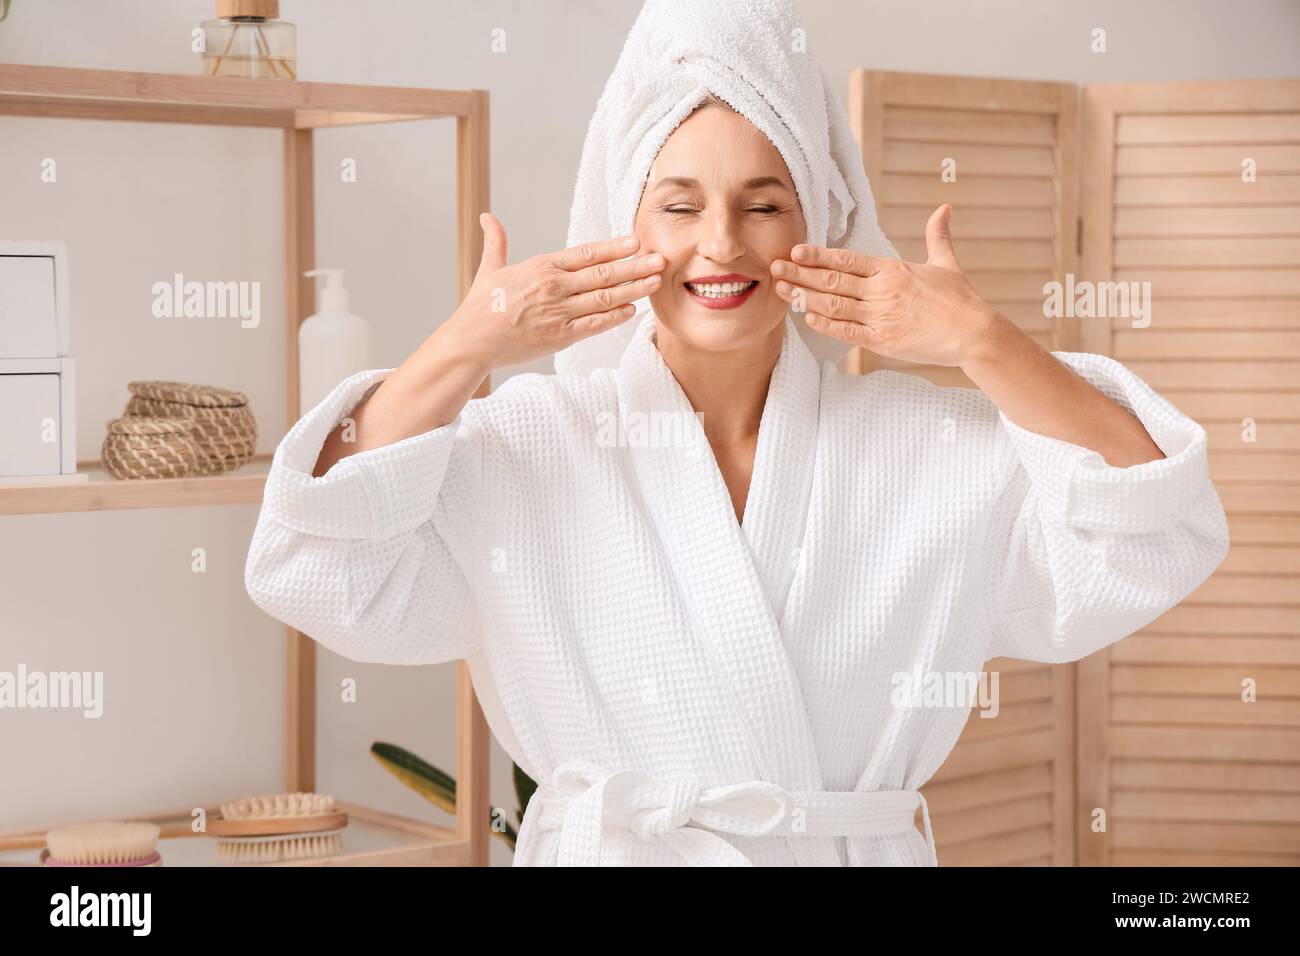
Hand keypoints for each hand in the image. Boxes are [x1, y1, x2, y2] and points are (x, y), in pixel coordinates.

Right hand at [442, 213, 664, 372]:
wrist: (471, 342)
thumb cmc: (480, 307)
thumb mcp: (488, 269)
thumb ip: (495, 242)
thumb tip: (487, 217)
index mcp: (541, 267)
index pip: (587, 253)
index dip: (615, 247)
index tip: (636, 241)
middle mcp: (555, 287)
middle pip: (604, 273)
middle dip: (636, 265)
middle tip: (661, 259)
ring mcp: (559, 312)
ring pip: (604, 298)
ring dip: (633, 289)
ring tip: (655, 281)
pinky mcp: (560, 336)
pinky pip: (594, 325)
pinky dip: (615, 316)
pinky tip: (632, 309)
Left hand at [769, 204, 1006, 367]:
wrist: (974, 333)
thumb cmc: (961, 299)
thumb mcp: (946, 263)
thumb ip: (938, 236)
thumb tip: (945, 208)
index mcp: (893, 269)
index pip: (848, 259)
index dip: (819, 254)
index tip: (796, 249)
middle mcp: (882, 291)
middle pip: (833, 280)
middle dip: (801, 273)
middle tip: (774, 266)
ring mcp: (880, 317)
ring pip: (833, 305)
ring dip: (804, 297)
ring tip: (782, 290)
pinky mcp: (882, 341)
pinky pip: (845, 331)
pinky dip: (824, 324)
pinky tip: (805, 318)